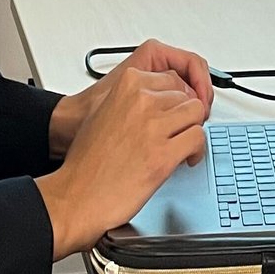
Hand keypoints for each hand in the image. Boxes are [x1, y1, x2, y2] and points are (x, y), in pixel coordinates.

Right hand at [35, 51, 212, 257]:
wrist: (77, 194)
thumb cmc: (86, 161)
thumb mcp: (105, 110)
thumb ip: (132, 100)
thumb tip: (160, 102)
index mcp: (127, 84)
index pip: (172, 79)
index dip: (176, 99)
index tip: (174, 112)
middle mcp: (141, 101)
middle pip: (186, 96)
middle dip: (185, 115)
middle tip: (179, 131)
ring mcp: (153, 126)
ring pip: (196, 113)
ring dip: (192, 129)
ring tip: (183, 144)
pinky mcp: (163, 155)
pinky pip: (198, 139)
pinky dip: (197, 150)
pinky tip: (186, 158)